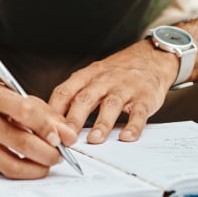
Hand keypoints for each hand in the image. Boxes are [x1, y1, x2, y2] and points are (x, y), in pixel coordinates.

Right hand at [0, 83, 77, 178]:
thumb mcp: (13, 94)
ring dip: (37, 168)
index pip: (26, 112)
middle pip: (22, 143)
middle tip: (59, 154)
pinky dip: (22, 171)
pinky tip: (29, 164)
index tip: (64, 138)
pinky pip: (2, 171)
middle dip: (48, 153)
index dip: (48, 127)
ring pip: (12, 165)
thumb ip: (43, 112)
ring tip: (47, 163)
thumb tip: (67, 135)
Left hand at [48, 40, 177, 143]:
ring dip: (101, 123)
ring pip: (110, 105)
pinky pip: (138, 113)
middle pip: (85, 98)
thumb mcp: (92, 76)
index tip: (47, 126)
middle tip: (67, 137)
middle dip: (74, 119)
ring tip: (94, 139)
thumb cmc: (117, 72)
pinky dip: (133, 126)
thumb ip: (75, 94)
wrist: (150, 59)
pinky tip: (126, 137)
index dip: (54, 109)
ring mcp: (125, 88)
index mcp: (87, 76)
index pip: (65, 91)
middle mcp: (104, 80)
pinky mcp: (144, 98)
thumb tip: (54, 118)